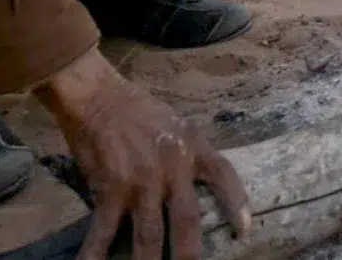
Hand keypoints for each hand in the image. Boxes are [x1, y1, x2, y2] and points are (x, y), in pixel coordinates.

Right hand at [36, 49, 251, 259]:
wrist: (98, 97)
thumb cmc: (138, 110)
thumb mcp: (176, 124)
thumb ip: (187, 154)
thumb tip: (191, 186)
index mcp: (193, 147)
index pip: (224, 175)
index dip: (237, 204)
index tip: (244, 230)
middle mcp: (172, 167)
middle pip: (187, 219)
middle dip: (190, 253)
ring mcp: (141, 181)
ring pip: (150, 235)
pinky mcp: (111, 189)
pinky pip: (104, 231)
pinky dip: (97, 255)